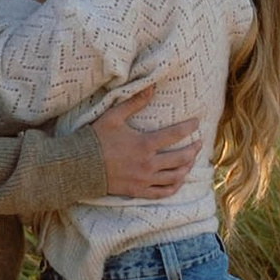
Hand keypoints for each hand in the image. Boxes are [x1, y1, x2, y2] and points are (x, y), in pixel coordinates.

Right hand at [95, 83, 203, 200]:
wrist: (81, 166)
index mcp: (144, 144)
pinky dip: (174, 187)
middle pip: (181, 158)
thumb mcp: (114, 116)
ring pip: (175, 177)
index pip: (175, 135)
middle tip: (199, 143)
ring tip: (191, 161)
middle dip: (193, 150)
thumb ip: (134, 103)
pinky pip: (162, 193)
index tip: (197, 123)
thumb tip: (151, 86)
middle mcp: (148, 164)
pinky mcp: (138, 191)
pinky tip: (179, 181)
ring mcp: (144, 180)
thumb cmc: (96, 139)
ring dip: (187, 168)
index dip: (189, 128)